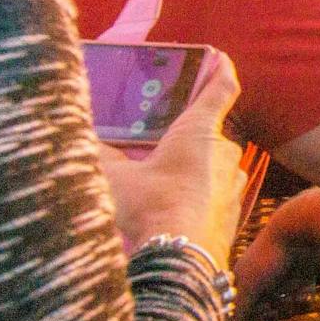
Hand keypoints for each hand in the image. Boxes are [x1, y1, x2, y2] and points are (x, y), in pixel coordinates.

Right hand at [102, 52, 246, 271]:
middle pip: (214, 131)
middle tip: (165, 136)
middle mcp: (225, 154)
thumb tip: (85, 141)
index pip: (221, 87)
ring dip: (197, 166)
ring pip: (218, 165)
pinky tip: (177, 206)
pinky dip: (201, 194)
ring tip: (167, 175)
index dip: (219, 69)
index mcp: (199, 131)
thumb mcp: (113, 177)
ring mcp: (234, 185)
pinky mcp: (233, 214)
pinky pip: (218, 194)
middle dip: (191, 133)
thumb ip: (100, 155)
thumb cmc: (149, 209)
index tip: (218, 58)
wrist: (180, 262)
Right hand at [228, 228, 319, 320]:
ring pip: (284, 311)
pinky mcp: (303, 279)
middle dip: (268, 317)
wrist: (300, 232)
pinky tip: (303, 290)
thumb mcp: (250, 286)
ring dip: (287, 307)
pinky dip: (302, 299)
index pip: (240, 315)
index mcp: (243, 283)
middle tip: (272, 308)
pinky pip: (301, 301)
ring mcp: (283, 282)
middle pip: (263, 316)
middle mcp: (262, 284)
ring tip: (289, 296)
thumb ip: (237, 313)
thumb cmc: (268, 257)